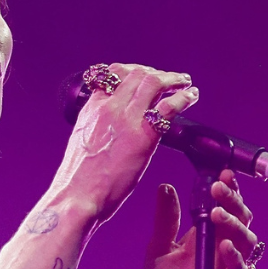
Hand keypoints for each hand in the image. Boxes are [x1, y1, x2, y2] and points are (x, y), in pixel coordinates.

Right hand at [55, 63, 197, 222]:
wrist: (76, 196)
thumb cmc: (77, 180)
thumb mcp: (82, 144)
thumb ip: (96, 130)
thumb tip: (108, 132)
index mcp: (91, 109)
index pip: (110, 76)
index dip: (130, 71)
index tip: (143, 77)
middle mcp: (108, 107)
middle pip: (135, 73)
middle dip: (155, 73)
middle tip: (168, 79)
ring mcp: (125, 119)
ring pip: (153, 82)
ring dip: (172, 79)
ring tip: (184, 82)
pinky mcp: (143, 136)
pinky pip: (168, 107)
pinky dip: (183, 97)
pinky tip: (191, 96)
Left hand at [143, 170, 258, 268]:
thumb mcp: (158, 247)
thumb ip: (165, 220)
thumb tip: (165, 187)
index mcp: (206, 234)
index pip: (224, 205)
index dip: (229, 189)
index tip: (223, 173)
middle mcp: (221, 246)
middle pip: (241, 218)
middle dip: (233, 200)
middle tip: (219, 187)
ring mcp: (226, 266)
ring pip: (246, 240)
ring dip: (234, 224)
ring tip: (216, 214)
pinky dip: (235, 257)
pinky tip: (224, 246)